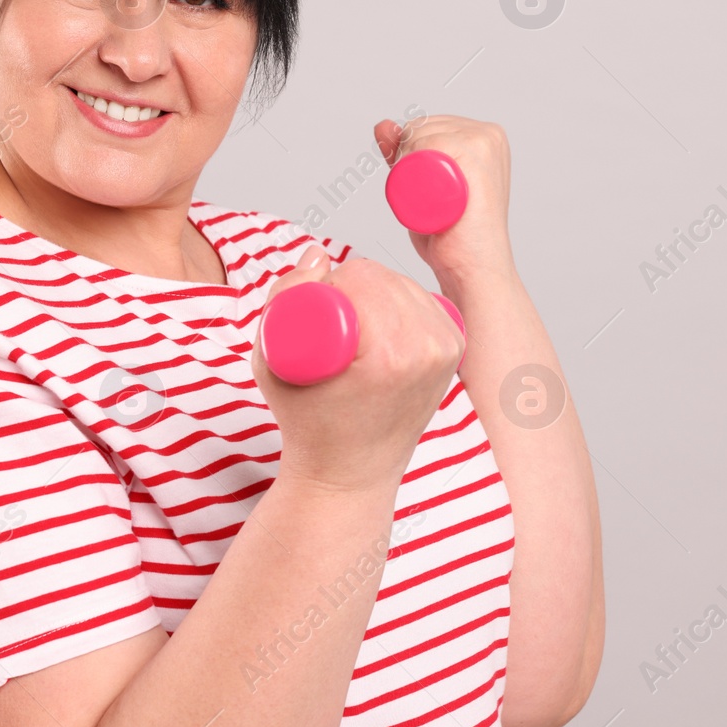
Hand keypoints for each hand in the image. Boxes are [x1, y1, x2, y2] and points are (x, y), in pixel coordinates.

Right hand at [252, 246, 463, 493]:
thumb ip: (284, 297)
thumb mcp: (271, 362)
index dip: (324, 287)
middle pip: (380, 273)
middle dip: (346, 287)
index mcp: (393, 354)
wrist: (351, 471)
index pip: (358, 276)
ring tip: (352, 336)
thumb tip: (317, 255)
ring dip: (371, 293)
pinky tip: (380, 330)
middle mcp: (431, 347)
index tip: (312, 324)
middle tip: (328, 330)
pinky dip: (395, 302)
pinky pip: (417, 296)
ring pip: (399, 280)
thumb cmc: (309, 424)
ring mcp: (448, 346)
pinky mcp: (454, 345)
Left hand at [375, 114, 514, 283]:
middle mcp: (488, 135)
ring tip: (429, 198)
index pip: (427, 125)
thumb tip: (381, 125)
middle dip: (405, 156)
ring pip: (421, 137)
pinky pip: (430, 145)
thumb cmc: (452, 232)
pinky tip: (427, 186)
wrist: (474, 268)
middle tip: (422, 196)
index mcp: (484, 135)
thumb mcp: (423, 183)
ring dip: (407, 162)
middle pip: (422, 128)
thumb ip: (403, 153)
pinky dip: (414, 159)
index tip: (412, 181)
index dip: (406, 149)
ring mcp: (485, 146)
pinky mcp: (476, 161)